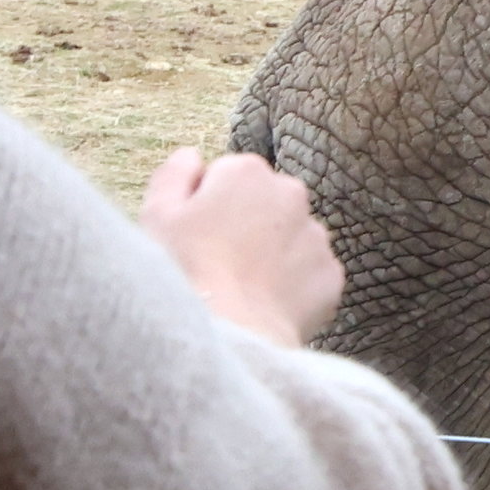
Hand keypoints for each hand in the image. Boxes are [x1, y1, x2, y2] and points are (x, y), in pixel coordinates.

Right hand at [141, 149, 343, 349]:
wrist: (230, 333)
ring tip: (242, 286)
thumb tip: (192, 156)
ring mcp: (316, 235)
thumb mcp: (157, 214)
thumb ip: (175, 174)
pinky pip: (310, 274)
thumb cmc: (186, 272)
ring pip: (290, 238)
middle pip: (265, 203)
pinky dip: (293, 286)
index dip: (208, 206)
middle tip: (220, 262)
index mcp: (246, 171)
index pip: (228, 177)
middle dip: (247, 225)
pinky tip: (265, 303)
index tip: (198, 235)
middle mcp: (290, 193)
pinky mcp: (332, 274)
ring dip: (272, 254)